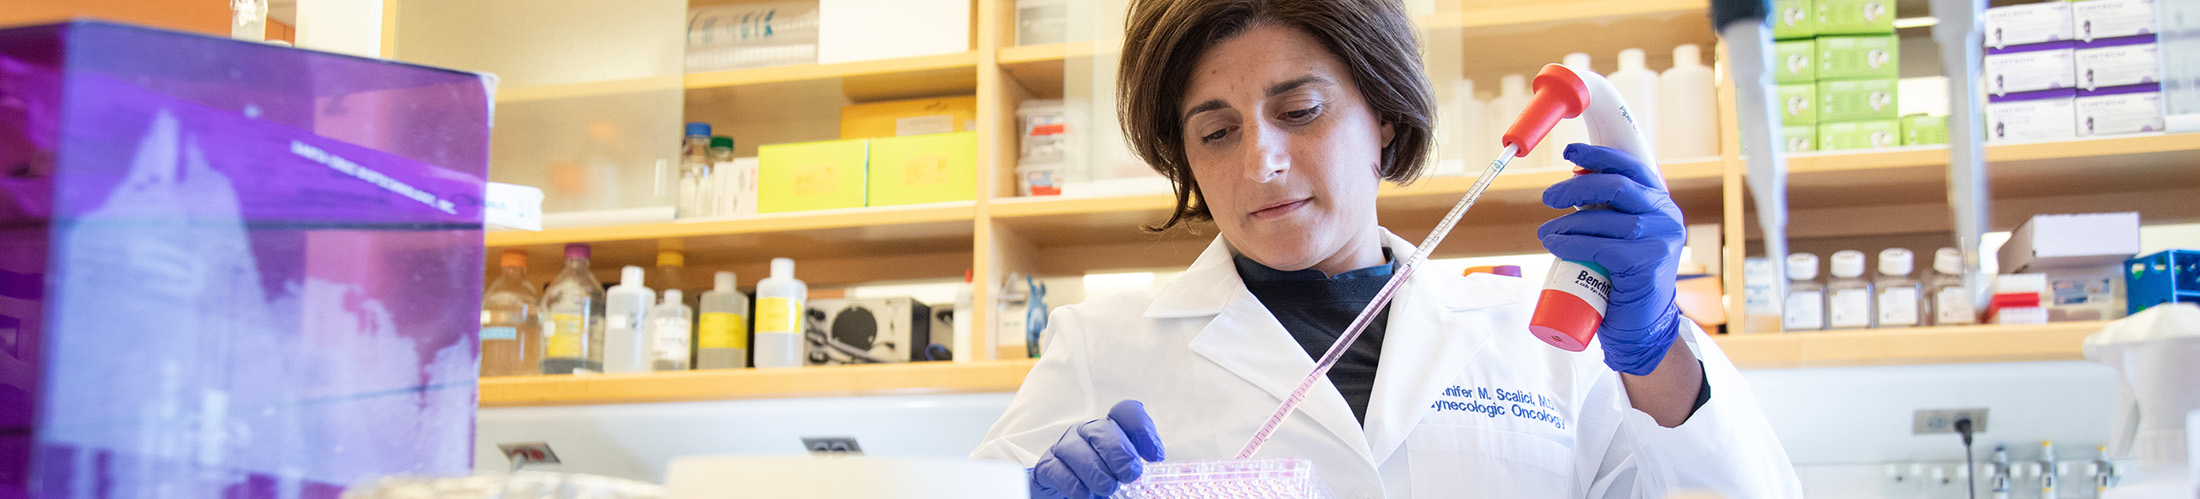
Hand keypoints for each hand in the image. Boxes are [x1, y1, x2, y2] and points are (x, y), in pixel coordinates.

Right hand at [1031, 400, 1165, 498]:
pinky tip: (1084, 494)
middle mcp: (1086, 433)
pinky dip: (1072, 483)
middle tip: (1130, 474)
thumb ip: (1133, 469)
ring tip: (1107, 488)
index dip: (1142, 428)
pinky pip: (1057, 470)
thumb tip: (1152, 478)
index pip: (1126, 412)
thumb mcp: (1120, 474)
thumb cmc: (1098, 484)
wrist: (1066, 497)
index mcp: (1109, 430)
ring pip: (1077, 449)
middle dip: (1119, 452)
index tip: (1155, 456)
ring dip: (1095, 470)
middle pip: (1103, 429)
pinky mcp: (1046, 467)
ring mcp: (1064, 448)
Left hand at [1537, 144, 1685, 375]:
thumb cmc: (1623, 277)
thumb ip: (1608, 211)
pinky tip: (1555, 244)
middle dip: (1576, 188)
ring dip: (1568, 223)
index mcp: (1660, 203)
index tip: (1569, 153)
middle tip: (1548, 198)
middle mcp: (1666, 217)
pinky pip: (1601, 247)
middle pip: (1617, 187)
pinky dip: (1572, 244)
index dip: (1599, 156)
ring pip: (1605, 220)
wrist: (1640, 324)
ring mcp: (1660, 241)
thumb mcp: (1620, 236)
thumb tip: (1571, 185)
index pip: (1632, 167)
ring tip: (1546, 232)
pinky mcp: (1647, 264)